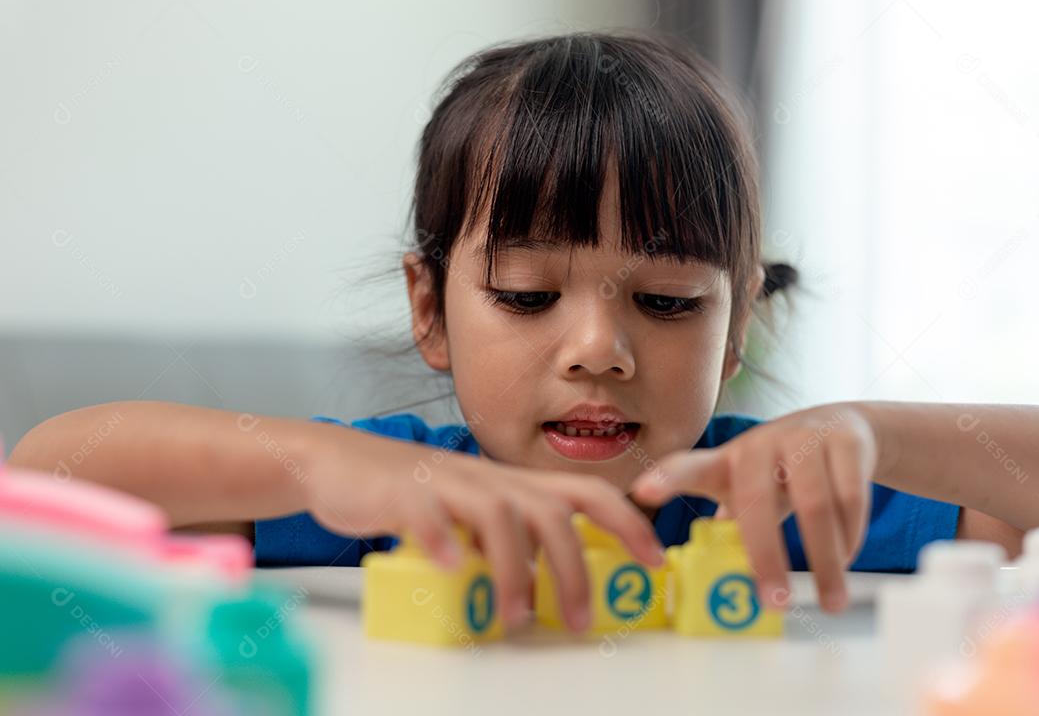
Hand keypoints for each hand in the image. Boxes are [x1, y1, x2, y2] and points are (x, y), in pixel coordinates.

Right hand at [303, 427, 665, 631]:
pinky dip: (439, 539)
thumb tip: (545, 578)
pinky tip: (448, 567)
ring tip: (516, 616)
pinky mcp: (402, 494)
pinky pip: (426, 513)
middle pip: (550, 512)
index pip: (585, 493)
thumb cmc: (416, 493)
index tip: (654, 558)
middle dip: (574, 568)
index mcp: (510, 485)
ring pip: (498, 515)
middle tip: (581, 620)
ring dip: (514, 569)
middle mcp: (488, 480)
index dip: (626, 521)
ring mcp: (445, 483)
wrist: (340, 461)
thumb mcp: (472, 511)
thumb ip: (510, 536)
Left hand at [630, 404, 876, 612]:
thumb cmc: (781, 471)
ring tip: (830, 601)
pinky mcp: (845, 440)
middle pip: (756, 502)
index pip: (689, 466)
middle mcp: (760, 444)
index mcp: (727, 461)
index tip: (643, 492)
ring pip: (814, 505)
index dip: (667, 479)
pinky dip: (849, 535)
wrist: (843, 427)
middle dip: (766, 557)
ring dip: (825, 560)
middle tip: (773, 602)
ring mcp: (803, 437)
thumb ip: (730, 524)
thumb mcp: (748, 488)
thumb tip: (709, 579)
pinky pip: (850, 496)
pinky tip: (847, 559)